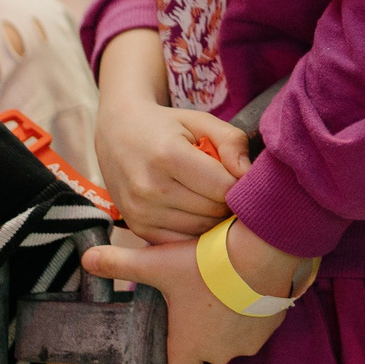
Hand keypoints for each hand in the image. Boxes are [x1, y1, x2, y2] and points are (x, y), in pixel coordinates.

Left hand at [83, 228, 293, 363]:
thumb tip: (85, 257)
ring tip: (226, 280)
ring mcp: (249, 341)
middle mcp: (220, 353)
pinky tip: (248, 280)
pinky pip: (257, 319)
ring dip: (229, 313)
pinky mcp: (273, 324)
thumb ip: (121, 263)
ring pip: (232, 331)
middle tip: (201, 288)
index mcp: (189, 348)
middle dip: (203, 324)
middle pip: (206, 347)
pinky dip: (250, 304)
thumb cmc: (207, 263)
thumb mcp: (159, 263)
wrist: (264, 249)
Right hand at [93, 91, 248, 242]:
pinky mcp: (137, 228)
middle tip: (228, 186)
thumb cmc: (167, 127)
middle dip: (229, 201)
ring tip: (213, 197)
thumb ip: (232, 141)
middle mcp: (150, 188)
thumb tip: (248, 174)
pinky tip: (197, 212)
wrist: (117, 135)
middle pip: (213, 210)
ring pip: (201, 229)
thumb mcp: (201, 121)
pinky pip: (182, 242)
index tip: (239, 174)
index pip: (223, 186)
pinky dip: (196, 231)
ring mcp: (140, 212)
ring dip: (215, 218)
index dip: (240, 183)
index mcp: (168, 155)